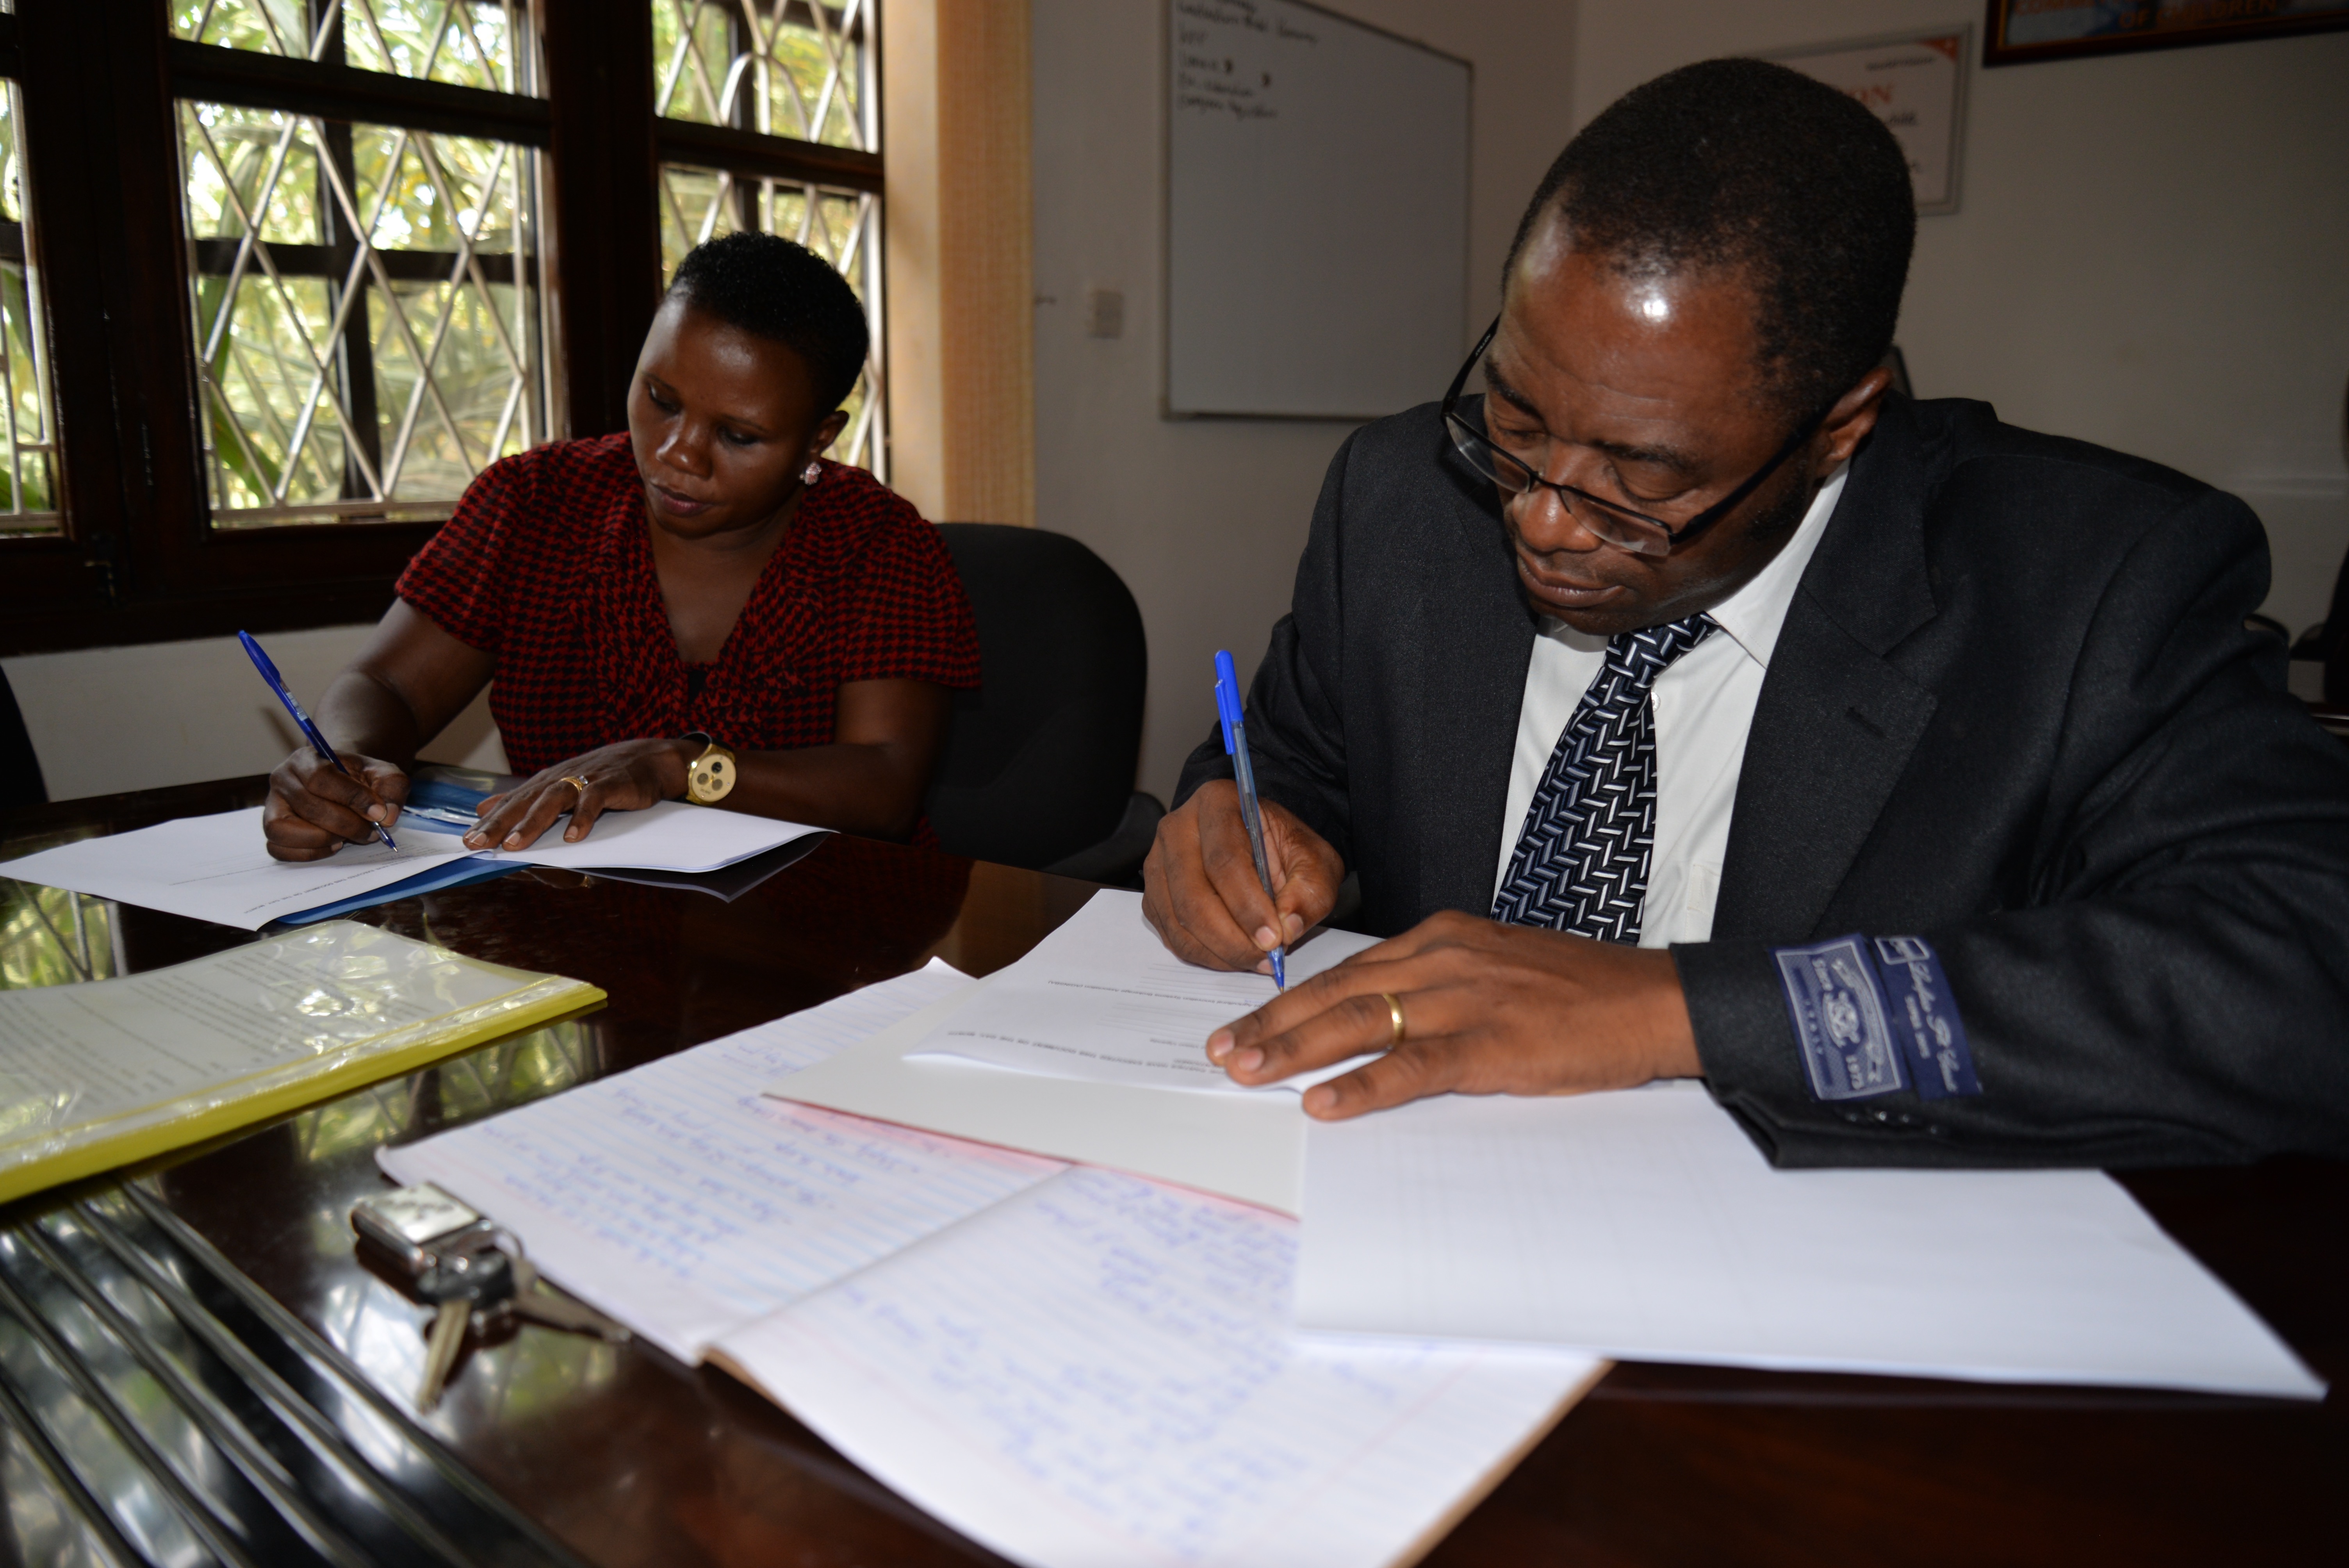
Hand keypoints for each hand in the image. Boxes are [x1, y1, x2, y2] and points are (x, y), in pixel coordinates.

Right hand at [263, 748, 409, 860]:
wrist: (342, 782)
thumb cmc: (360, 778)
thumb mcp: (384, 773)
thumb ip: (392, 787)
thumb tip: (387, 816)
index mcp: (306, 759)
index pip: (322, 778)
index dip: (352, 798)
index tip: (378, 813)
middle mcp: (282, 779)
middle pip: (308, 807)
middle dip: (346, 825)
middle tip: (370, 832)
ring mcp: (272, 805)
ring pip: (283, 830)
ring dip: (321, 840)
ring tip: (345, 838)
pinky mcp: (271, 828)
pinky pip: (278, 849)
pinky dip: (308, 853)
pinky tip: (332, 846)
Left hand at [463, 739, 695, 850]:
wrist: (647, 758)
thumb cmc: (602, 775)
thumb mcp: (557, 785)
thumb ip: (521, 798)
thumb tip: (482, 807)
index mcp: (545, 782)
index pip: (512, 802)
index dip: (490, 821)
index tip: (467, 841)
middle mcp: (560, 779)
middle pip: (525, 801)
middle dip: (500, 823)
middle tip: (478, 843)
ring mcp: (584, 780)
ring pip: (553, 800)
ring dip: (533, 822)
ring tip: (516, 844)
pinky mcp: (610, 784)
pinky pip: (593, 801)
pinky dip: (582, 817)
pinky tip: (573, 837)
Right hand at [1142, 780, 1344, 973]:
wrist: (1261, 845)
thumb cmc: (1285, 849)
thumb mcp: (1316, 861)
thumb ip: (1310, 890)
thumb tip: (1288, 927)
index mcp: (1217, 803)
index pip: (1225, 860)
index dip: (1248, 906)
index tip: (1274, 939)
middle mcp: (1177, 828)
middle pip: (1193, 894)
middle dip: (1231, 938)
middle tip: (1265, 959)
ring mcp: (1158, 861)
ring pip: (1178, 920)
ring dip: (1218, 952)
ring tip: (1255, 960)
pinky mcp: (1154, 893)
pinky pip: (1170, 934)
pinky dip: (1203, 954)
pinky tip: (1233, 955)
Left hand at [1204, 911, 1701, 1118]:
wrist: (1655, 999)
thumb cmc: (1580, 993)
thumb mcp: (1497, 970)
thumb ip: (1439, 985)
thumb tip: (1381, 1015)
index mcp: (1444, 939)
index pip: (1347, 970)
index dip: (1288, 1000)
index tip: (1243, 1023)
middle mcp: (1445, 960)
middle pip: (1337, 991)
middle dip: (1271, 1024)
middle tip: (1220, 1052)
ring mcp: (1468, 1000)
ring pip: (1361, 1021)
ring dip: (1296, 1049)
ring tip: (1248, 1072)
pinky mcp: (1494, 1045)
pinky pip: (1415, 1066)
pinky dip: (1364, 1085)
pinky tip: (1324, 1103)